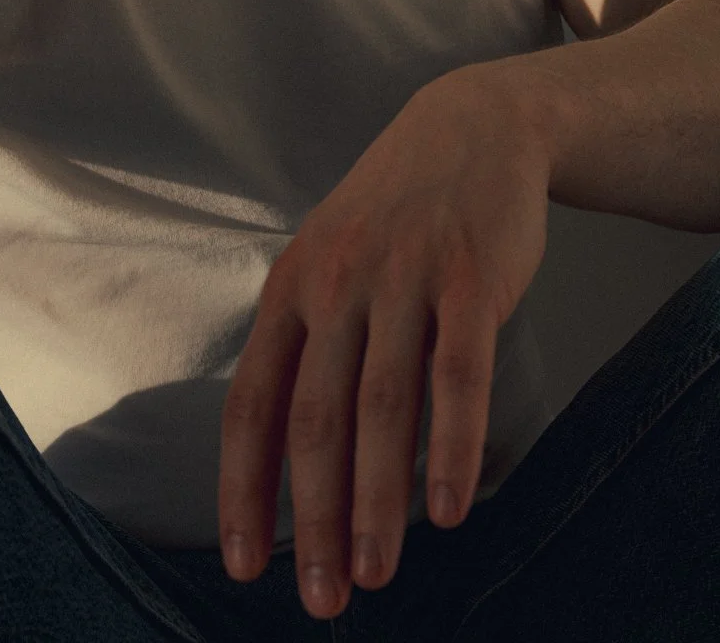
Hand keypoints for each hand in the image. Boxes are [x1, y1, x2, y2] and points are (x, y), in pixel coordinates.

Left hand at [218, 62, 549, 619]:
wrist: (475, 125)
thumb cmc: (396, 212)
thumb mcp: (330, 258)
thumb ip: (310, 342)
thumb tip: (287, 457)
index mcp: (291, 287)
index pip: (252, 403)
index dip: (244, 490)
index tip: (245, 565)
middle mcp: (337, 283)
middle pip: (314, 421)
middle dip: (314, 520)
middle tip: (322, 599)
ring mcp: (404, 278)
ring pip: (383, 409)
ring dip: (378, 502)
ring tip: (377, 573)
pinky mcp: (470, 279)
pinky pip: (459, 377)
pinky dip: (452, 449)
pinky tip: (450, 509)